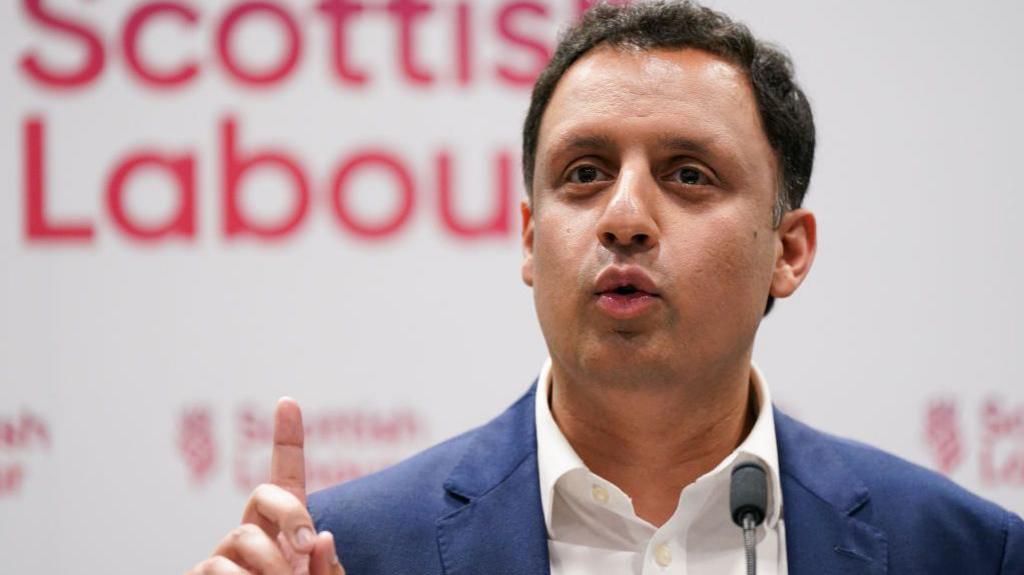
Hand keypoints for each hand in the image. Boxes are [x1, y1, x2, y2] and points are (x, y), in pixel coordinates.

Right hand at [187, 398, 344, 574]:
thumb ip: (327, 571)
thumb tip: (322, 536)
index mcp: (285, 535)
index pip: (286, 480)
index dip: (286, 438)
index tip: (288, 402)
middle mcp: (248, 539)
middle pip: (261, 497)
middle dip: (288, 517)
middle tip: (304, 552)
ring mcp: (218, 560)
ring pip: (238, 540)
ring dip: (268, 570)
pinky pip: (211, 572)